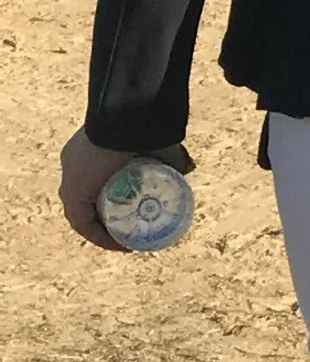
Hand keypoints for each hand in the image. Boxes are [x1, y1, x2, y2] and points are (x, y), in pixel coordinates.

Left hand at [59, 130, 187, 251]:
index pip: (95, 183)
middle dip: (111, 217)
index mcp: (87, 151)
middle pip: (89, 201)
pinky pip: (85, 225)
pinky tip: (122, 244)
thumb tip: (188, 169)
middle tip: (134, 227)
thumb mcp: (159, 146)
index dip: (114, 201)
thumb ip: (172, 158)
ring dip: (106, 231)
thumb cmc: (143, 127)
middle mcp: (73, 166)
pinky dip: (102, 237)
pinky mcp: (72, 195)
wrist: (125, 118)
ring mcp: (69, 180)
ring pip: (86, 216)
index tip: (133, 212)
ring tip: (130, 241)